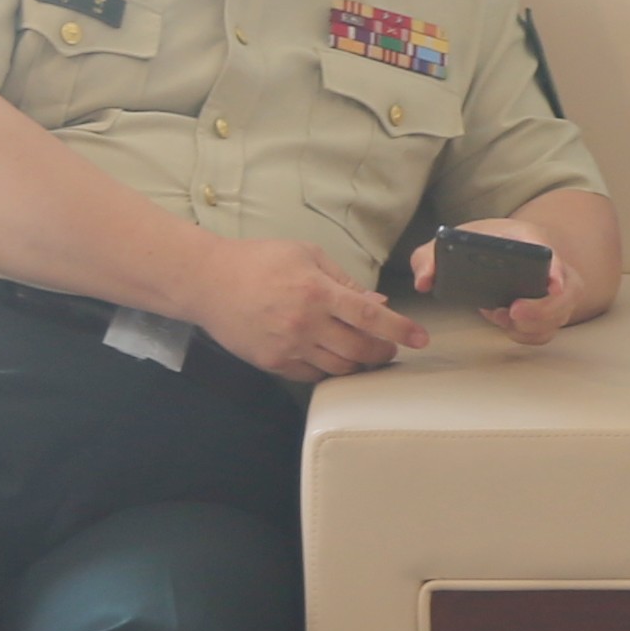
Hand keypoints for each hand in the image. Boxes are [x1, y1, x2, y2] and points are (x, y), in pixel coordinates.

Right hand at [183, 236, 429, 381]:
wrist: (208, 282)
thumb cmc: (258, 261)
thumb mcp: (305, 255)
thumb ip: (343, 280)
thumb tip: (378, 300)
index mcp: (316, 291)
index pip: (369, 315)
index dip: (399, 329)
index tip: (421, 338)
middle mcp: (305, 323)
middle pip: (360, 350)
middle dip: (384, 353)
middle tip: (391, 348)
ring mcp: (288, 347)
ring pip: (340, 368)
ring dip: (359, 364)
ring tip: (365, 354)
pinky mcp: (273, 363)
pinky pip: (313, 375)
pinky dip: (330, 369)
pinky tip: (333, 357)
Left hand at [408, 224, 574, 346]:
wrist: (509, 247)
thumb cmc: (485, 243)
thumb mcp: (453, 241)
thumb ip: (429, 256)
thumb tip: (424, 282)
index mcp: (531, 240)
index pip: (551, 254)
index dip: (556, 270)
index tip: (553, 283)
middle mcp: (553, 267)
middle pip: (564, 294)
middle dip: (540, 310)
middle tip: (511, 312)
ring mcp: (557, 294)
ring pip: (556, 319)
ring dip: (527, 325)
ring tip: (500, 314)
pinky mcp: (552, 314)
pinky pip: (544, 333)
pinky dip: (524, 333)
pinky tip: (505, 321)